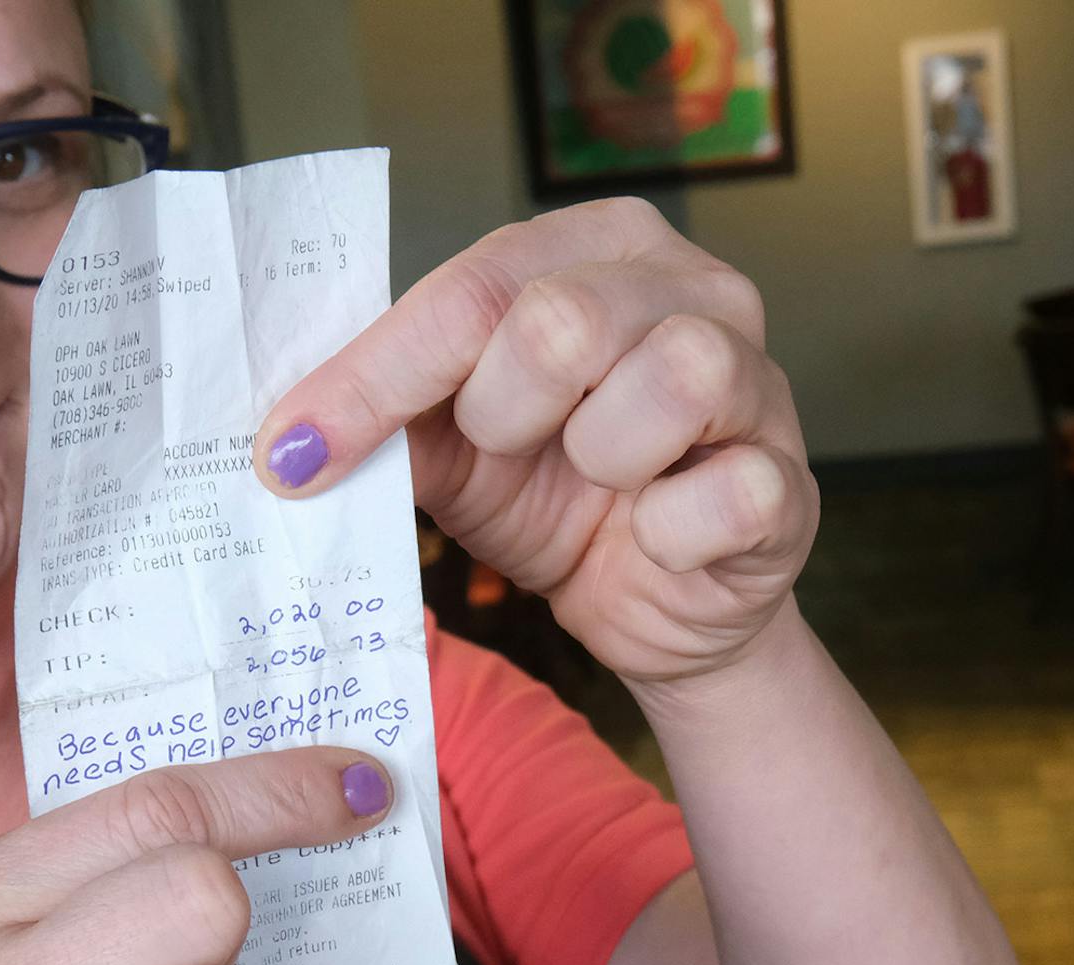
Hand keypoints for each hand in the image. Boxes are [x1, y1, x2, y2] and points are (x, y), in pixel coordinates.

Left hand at [256, 197, 816, 686]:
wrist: (653, 605)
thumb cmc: (556, 499)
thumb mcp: (451, 449)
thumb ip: (385, 418)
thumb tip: (285, 441)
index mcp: (596, 250)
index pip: (470, 290)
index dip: (371, 379)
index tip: (288, 455)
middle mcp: (692, 286)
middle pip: (563, 320)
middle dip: (501, 413)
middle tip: (506, 451)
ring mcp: (758, 377)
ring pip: (665, 381)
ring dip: (596, 462)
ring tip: (598, 485)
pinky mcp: (789, 481)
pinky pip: (720, 495)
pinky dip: (664, 533)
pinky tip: (654, 538)